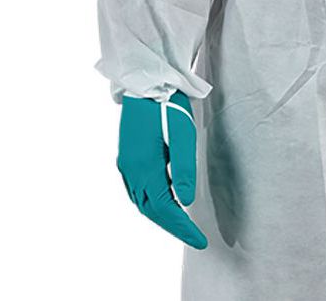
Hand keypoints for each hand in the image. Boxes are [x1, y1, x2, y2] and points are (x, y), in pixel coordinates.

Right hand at [117, 92, 206, 248]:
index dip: (182, 228)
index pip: (165, 209)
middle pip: (150, 210)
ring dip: (161, 216)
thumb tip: (183, 202)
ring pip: (142, 202)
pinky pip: (137, 191)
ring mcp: (125, 164)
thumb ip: (182, 169)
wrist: (146, 85)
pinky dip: (151, 203)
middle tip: (193, 237)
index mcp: (144, 167)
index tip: (199, 241)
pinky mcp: (126, 158)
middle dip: (172, 226)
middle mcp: (130, 170)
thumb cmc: (167, 108)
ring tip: (180, 224)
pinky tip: (162, 202)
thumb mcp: (182, 136)